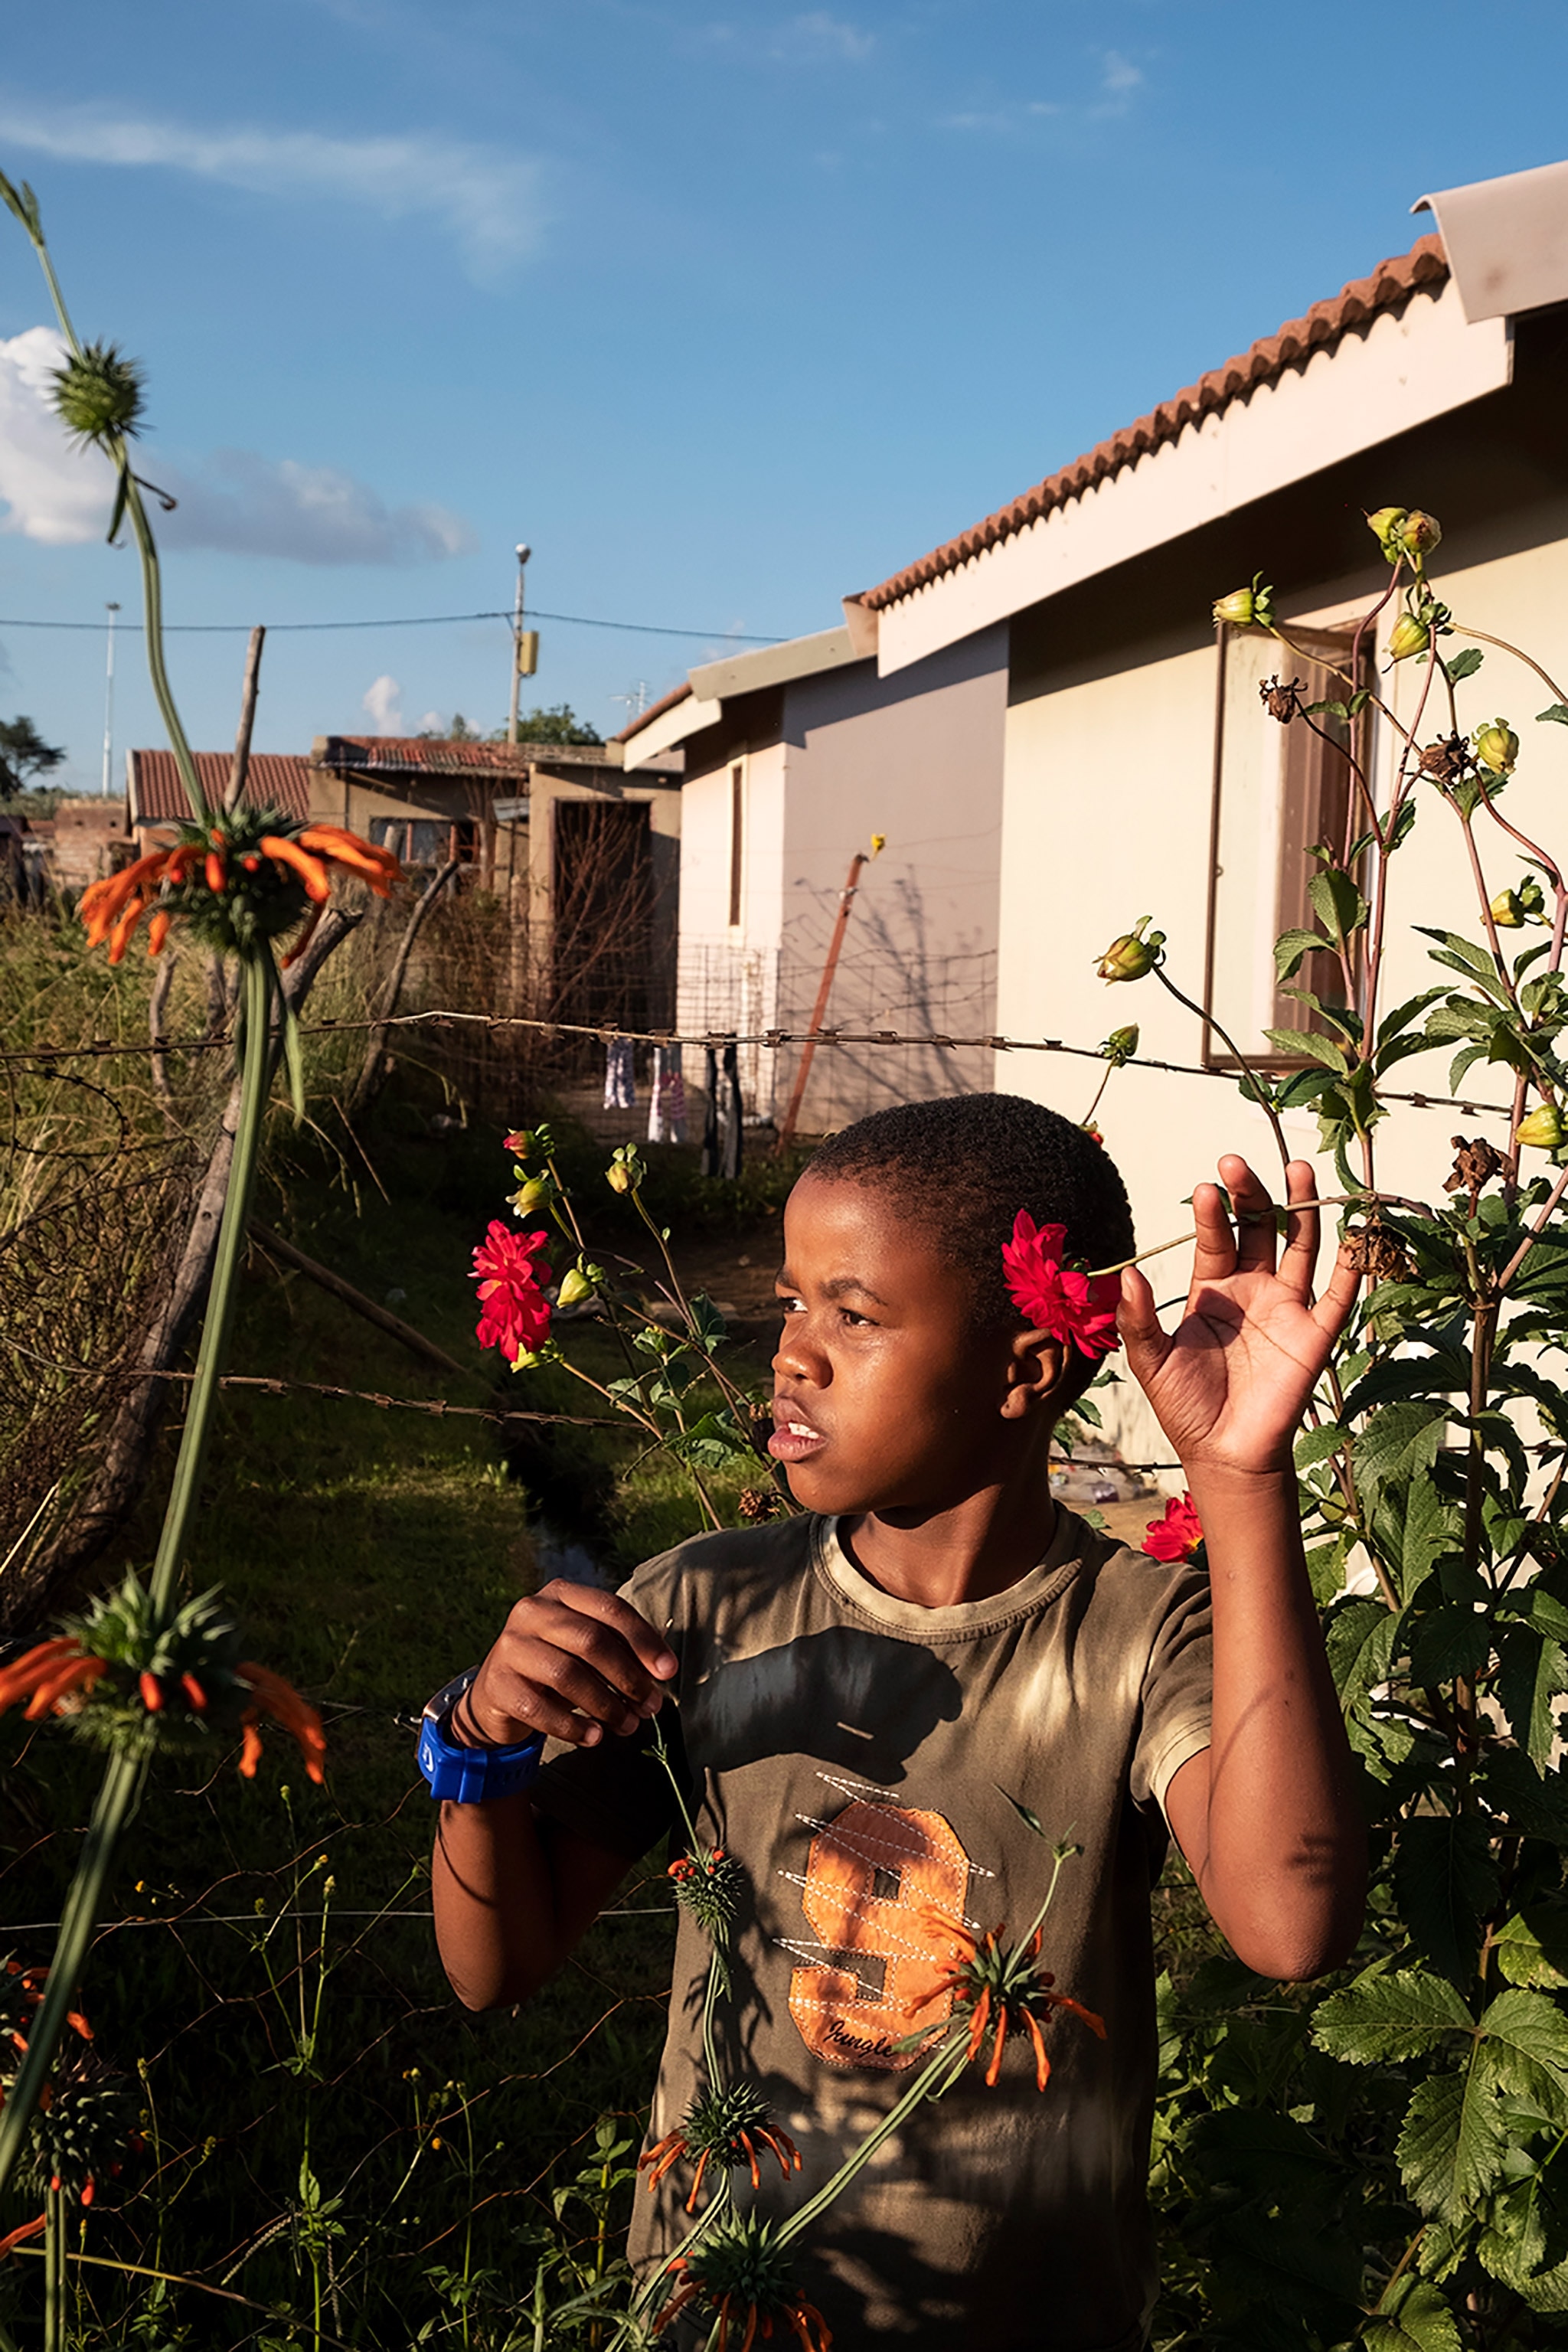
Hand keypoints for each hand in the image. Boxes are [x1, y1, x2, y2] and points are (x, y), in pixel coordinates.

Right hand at [457, 1581, 677, 1748]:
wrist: (498, 1694)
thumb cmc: (555, 1666)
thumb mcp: (585, 1651)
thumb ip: (620, 1651)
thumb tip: (661, 1674)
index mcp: (561, 1594)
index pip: (610, 1608)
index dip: (644, 1640)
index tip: (668, 1671)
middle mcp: (532, 1612)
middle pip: (592, 1640)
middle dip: (628, 1676)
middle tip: (650, 1706)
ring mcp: (510, 1646)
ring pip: (568, 1675)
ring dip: (606, 1705)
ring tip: (627, 1725)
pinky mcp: (498, 1684)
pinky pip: (540, 1709)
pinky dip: (573, 1727)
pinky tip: (594, 1737)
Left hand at [1118, 1156, 1358, 1478]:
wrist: (1224, 1453)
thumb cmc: (1186, 1406)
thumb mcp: (1152, 1360)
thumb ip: (1138, 1319)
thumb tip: (1128, 1274)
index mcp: (1213, 1288)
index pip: (1214, 1238)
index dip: (1211, 1215)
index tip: (1205, 1189)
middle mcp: (1252, 1288)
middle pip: (1257, 1228)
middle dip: (1250, 1194)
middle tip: (1238, 1163)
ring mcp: (1287, 1308)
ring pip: (1300, 1246)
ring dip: (1301, 1208)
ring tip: (1298, 1167)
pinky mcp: (1315, 1334)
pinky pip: (1339, 1295)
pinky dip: (1350, 1266)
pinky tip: (1356, 1234)